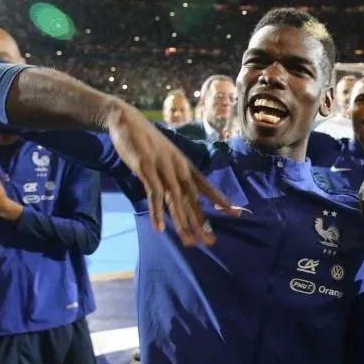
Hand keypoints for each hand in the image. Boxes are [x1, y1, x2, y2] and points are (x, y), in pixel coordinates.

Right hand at [105, 102, 242, 245]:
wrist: (127, 120)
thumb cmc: (148, 142)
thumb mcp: (168, 156)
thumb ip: (175, 174)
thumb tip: (182, 193)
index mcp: (185, 166)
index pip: (207, 186)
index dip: (220, 200)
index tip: (236, 213)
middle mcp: (178, 168)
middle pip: (193, 200)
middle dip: (202, 222)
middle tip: (210, 243)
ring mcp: (162, 168)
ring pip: (175, 200)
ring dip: (182, 223)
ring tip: (189, 242)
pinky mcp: (145, 168)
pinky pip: (153, 193)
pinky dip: (156, 211)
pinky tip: (160, 228)